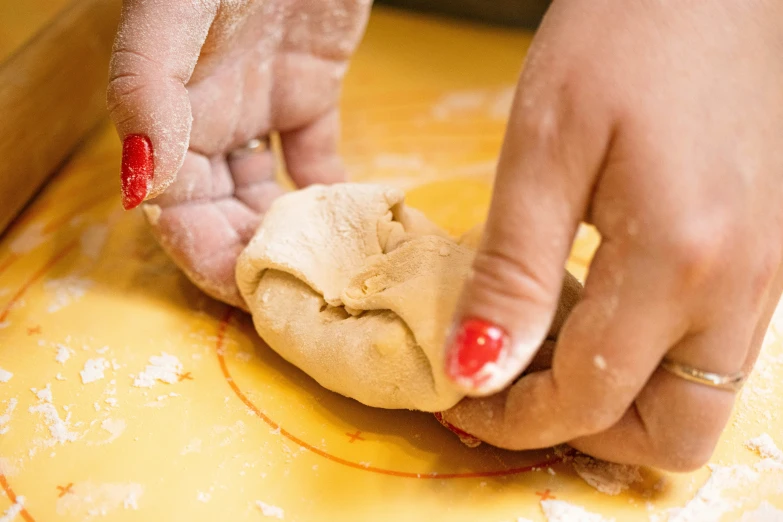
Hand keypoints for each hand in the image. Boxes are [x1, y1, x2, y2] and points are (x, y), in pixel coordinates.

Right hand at [107, 0, 370, 305]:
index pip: (173, 204)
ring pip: (263, 192)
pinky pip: (314, 155)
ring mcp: (257, 102)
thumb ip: (147, 88)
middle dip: (247, 259)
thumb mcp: (176, 10)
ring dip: (288, 236)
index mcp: (169, 106)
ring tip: (326, 270)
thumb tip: (137, 185)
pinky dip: (330, 192)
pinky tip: (351, 219)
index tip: (244, 295)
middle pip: (218, 210)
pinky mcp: (307, 88)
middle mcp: (208, 113)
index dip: (201, 254)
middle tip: (294, 298)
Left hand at [442, 0, 782, 470]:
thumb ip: (515, 274)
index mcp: (682, 262)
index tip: (462, 400)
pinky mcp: (762, 253)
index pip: (591, 400)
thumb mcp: (545, 148)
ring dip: (616, 396)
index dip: (516, 420)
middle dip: (585, 432)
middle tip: (513, 383)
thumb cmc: (627, 30)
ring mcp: (764, 274)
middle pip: (674, 436)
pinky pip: (707, 347)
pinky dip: (645, 355)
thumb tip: (477, 370)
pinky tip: (594, 301)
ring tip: (545, 339)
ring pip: (696, 397)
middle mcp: (741, 287)